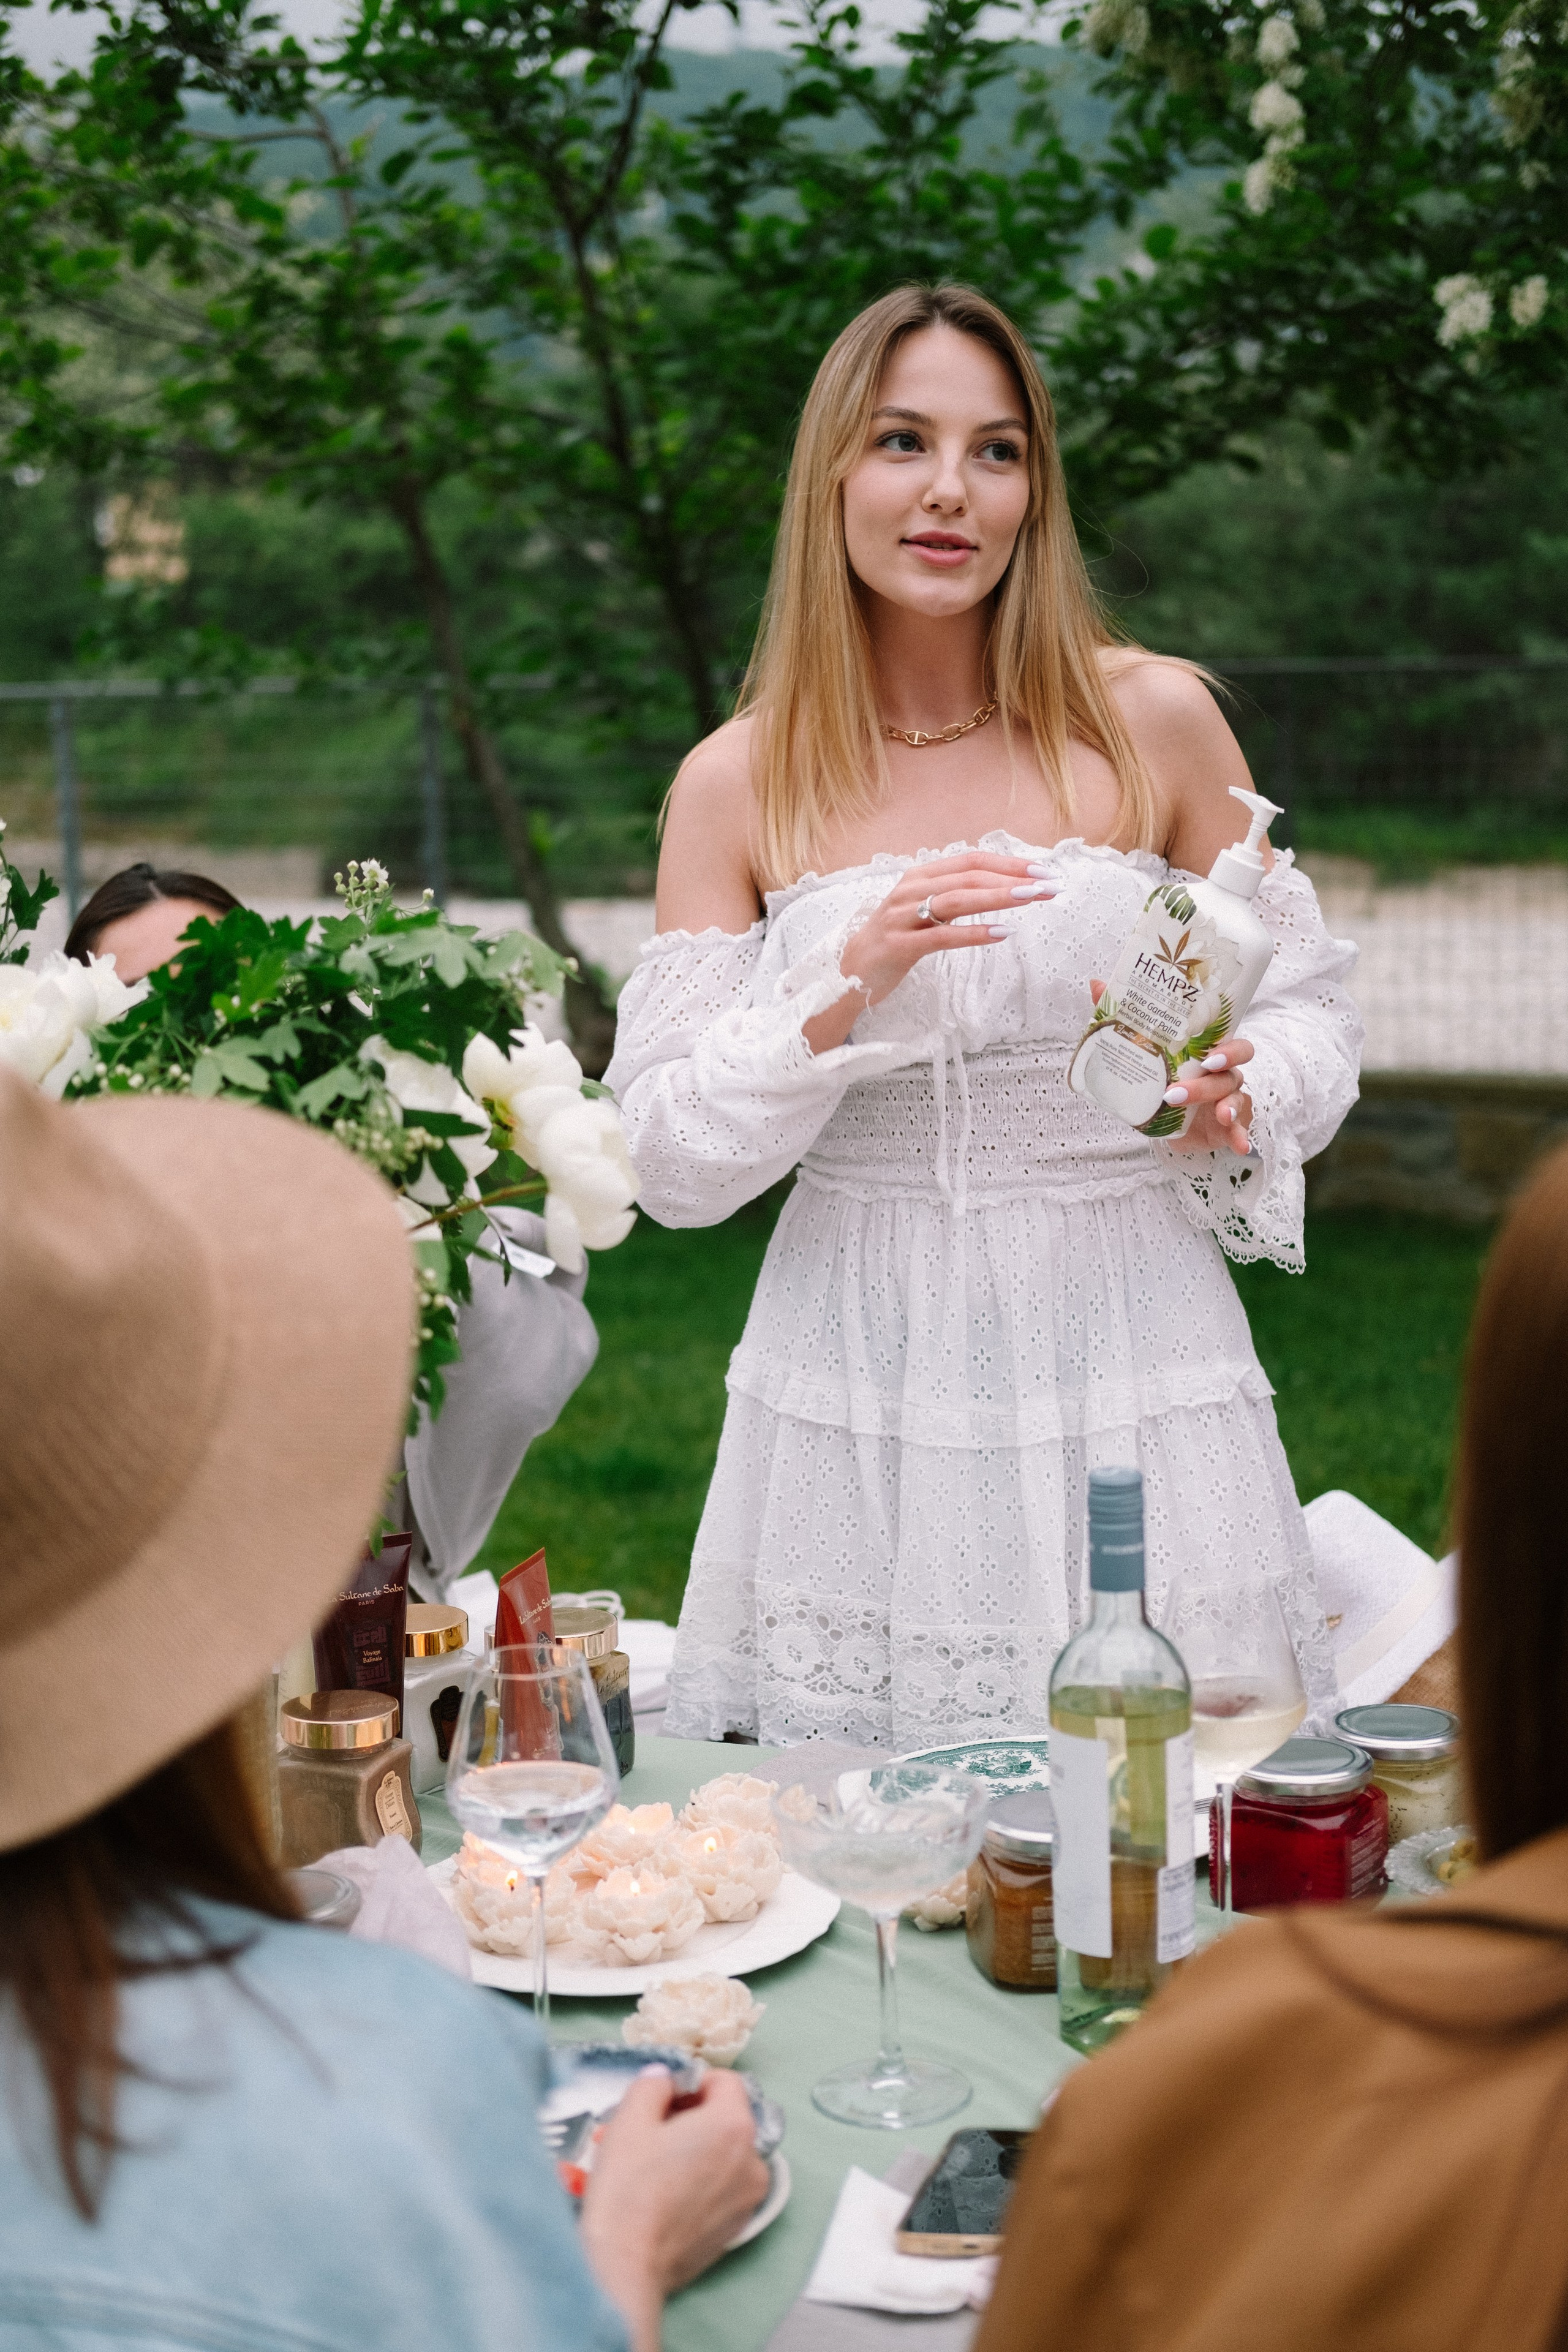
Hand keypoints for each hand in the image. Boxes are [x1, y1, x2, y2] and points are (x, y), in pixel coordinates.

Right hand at [579, 2066, 769, 2351]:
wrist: (626, 2264)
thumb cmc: (628, 2191)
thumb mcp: (630, 2118)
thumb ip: (654, 2084)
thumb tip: (665, 2079)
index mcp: (734, 2125)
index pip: (725, 2081)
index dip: (692, 2082)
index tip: (665, 2098)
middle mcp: (753, 2161)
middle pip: (728, 2118)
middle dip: (693, 2117)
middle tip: (653, 2129)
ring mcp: (748, 2199)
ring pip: (725, 2154)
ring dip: (696, 2149)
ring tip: (656, 2163)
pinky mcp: (737, 2228)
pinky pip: (724, 2188)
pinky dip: (702, 2181)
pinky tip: (666, 2192)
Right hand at [803, 853, 1055, 1055]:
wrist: (850, 972)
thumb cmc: (896, 940)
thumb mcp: (925, 910)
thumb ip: (955, 895)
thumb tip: (1001, 885)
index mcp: (920, 876)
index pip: (971, 861)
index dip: (1008, 863)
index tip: (1043, 870)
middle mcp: (910, 890)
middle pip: (968, 876)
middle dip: (1012, 879)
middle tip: (1048, 886)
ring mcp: (902, 917)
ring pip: (956, 900)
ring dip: (998, 898)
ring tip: (1031, 899)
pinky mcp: (899, 946)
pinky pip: (941, 936)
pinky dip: (973, 933)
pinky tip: (1001, 933)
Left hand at [1088, 981, 1254, 1156]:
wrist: (1166, 1123)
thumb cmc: (1161, 1080)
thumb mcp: (1143, 1055)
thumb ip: (1124, 1020)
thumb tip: (1097, 984)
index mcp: (1208, 1054)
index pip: (1231, 1042)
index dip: (1228, 1047)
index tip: (1210, 1054)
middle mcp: (1224, 1074)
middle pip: (1230, 1070)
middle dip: (1214, 1075)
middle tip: (1192, 1081)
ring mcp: (1230, 1099)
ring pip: (1233, 1097)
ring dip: (1224, 1105)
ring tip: (1218, 1114)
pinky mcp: (1230, 1125)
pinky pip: (1241, 1129)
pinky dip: (1242, 1137)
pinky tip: (1241, 1147)